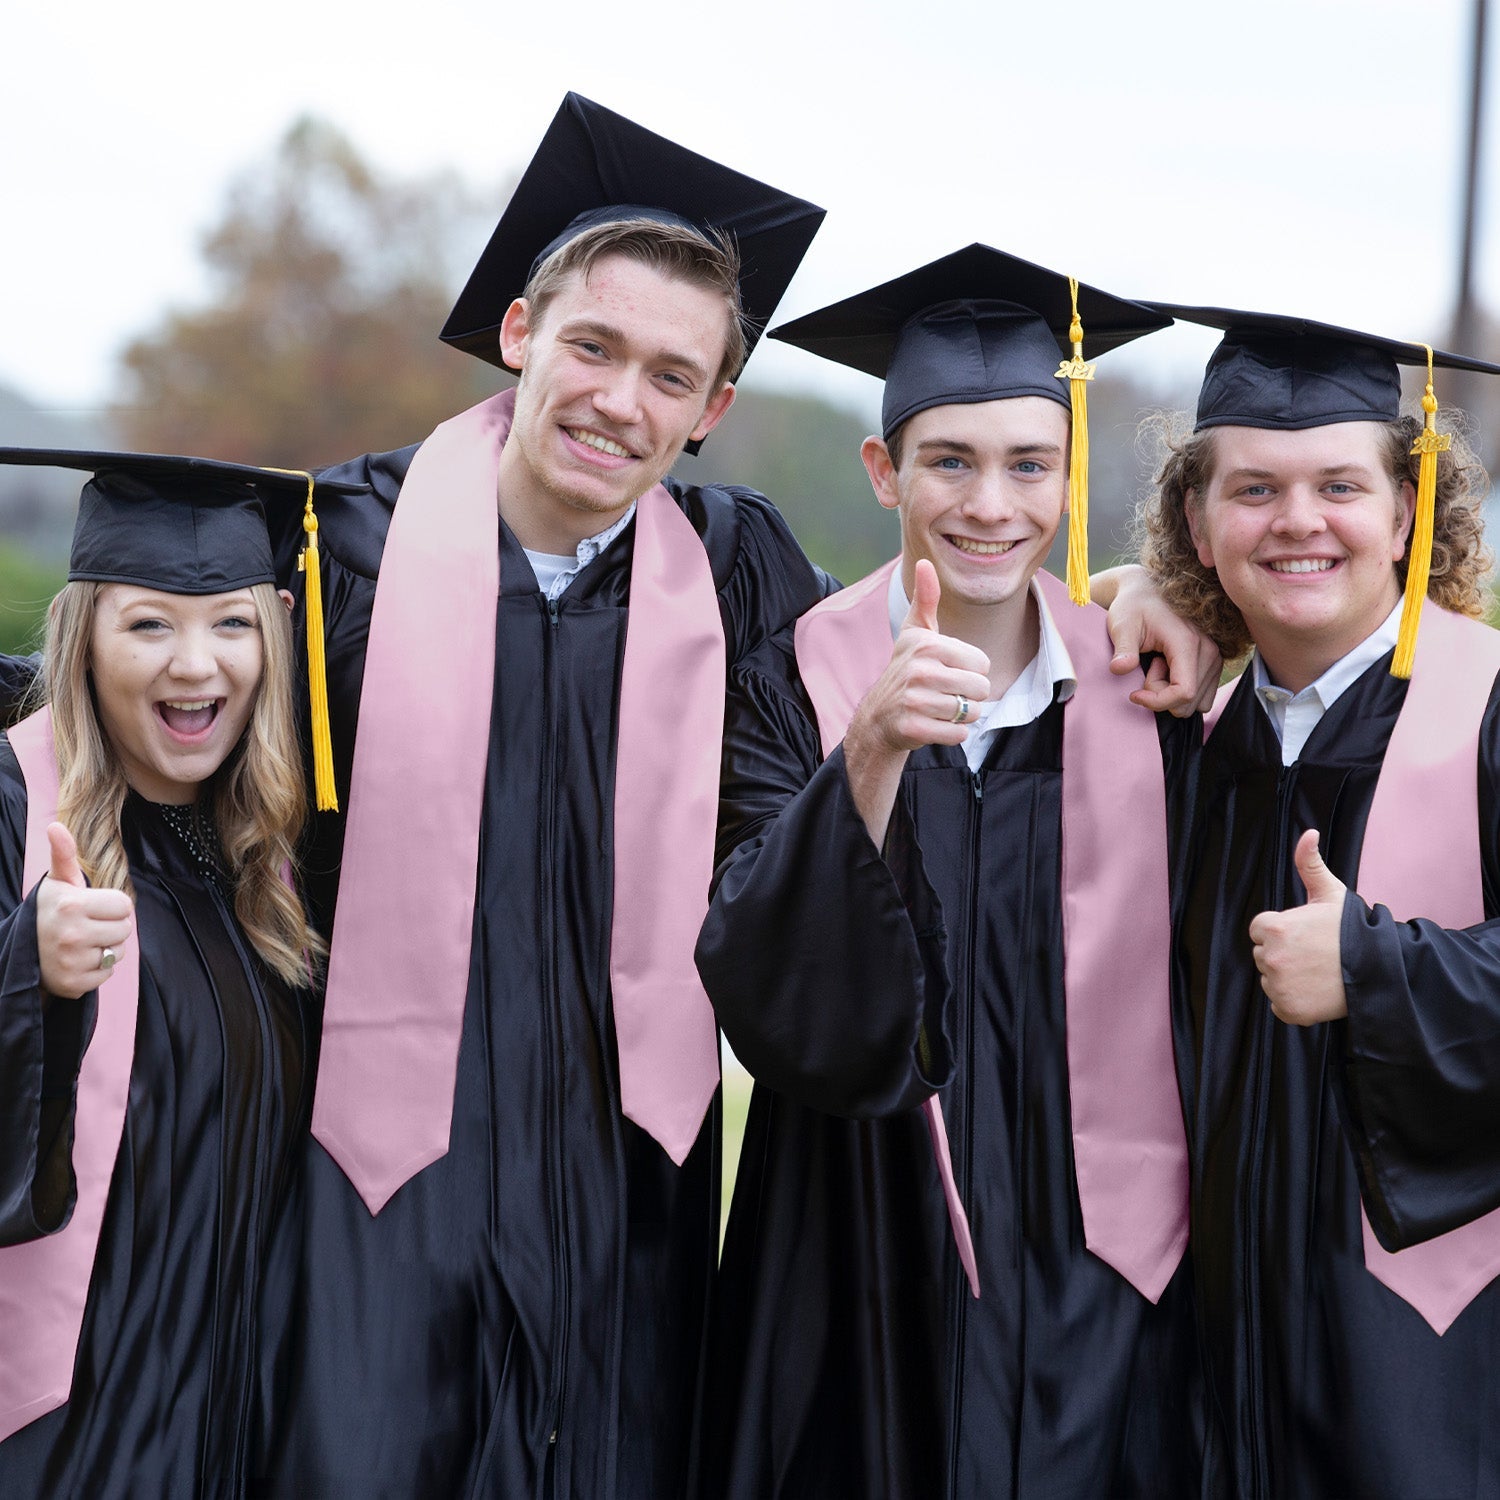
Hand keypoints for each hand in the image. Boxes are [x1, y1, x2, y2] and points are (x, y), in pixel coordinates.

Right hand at [36, 823, 133, 999]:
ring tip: (81, 943)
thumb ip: (64, 854)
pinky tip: (77, 961)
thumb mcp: (57, 882)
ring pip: (118, 952)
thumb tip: (55, 826)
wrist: (23, 952)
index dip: (111, 905)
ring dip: (105, 948)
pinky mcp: (73, 984)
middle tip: (87, 926)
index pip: (124, 905)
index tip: (91, 907)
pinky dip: (97, 970)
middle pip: (125, 929)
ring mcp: (71, 961)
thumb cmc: (50, 911)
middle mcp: (71, 934)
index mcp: (71, 905)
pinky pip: (107, 974)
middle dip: (111, 926)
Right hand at [850, 560, 991, 755]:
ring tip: (939, 708)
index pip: (982, 663)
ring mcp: (915, 701)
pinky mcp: (914, 727)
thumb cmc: (906, 669)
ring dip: (961, 715)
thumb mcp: (915, 633)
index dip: (970, 671)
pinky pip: (959, 734)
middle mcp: (919, 671)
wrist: (879, 716)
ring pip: (971, 712)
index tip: (948, 671)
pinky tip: (934, 724)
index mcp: (927, 645)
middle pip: (981, 688)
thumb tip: (925, 562)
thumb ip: (926, 599)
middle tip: (945, 693)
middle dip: (969, 695)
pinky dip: (952, 733)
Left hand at [1096, 564, 1221, 716]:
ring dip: (1171, 693)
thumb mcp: (1122, 625)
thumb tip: (1119, 668)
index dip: (1157, 701)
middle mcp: (1209, 650)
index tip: (1135, 694)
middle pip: (1188, 701)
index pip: (1184, 692)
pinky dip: (1181, 691)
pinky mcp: (1215, 662)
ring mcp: (1216, 657)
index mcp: (1188, 643)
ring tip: (1158, 664)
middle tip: (1149, 666)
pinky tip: (1168, 669)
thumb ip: (1123, 648)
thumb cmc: (1134, 607)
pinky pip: (1202, 695)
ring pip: (1196, 702)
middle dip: (1162, 695)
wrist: (1147, 593)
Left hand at [1247, 829, 1347, 1024]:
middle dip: (1284, 953)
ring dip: (1288, 976)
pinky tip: (1316, 990)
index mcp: (1273, 927)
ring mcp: (1278, 986)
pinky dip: (1294, 1000)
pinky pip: (1279, 1003)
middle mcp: (1270, 957)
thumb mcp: (1330, 893)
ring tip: (1318, 971)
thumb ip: (1309, 863)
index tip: (1307, 934)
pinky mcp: (1288, 1009)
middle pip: (1263, 954)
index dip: (1283, 930)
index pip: (1261, 930)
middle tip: (1315, 954)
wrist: (1379, 970)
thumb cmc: (1352, 930)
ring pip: (1271, 978)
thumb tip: (1309, 833)